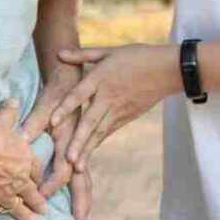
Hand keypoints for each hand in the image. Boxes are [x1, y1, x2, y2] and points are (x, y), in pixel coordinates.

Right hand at [0, 99, 47, 219]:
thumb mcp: (3, 120)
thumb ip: (10, 112)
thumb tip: (14, 99)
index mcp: (25, 161)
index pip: (37, 171)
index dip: (39, 177)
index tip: (42, 182)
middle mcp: (17, 180)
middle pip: (31, 193)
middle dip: (38, 202)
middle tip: (44, 211)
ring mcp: (0, 193)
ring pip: (15, 208)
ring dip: (23, 216)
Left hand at [21, 71, 91, 219]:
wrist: (72, 76)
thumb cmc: (57, 90)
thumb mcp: (45, 105)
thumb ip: (32, 123)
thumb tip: (20, 139)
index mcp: (71, 138)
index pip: (63, 169)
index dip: (51, 185)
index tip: (40, 197)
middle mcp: (79, 145)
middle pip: (82, 179)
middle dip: (81, 201)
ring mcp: (82, 145)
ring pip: (86, 177)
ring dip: (83, 196)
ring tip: (82, 217)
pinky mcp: (81, 145)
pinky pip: (83, 170)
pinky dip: (81, 185)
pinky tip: (78, 196)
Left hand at [51, 44, 178, 172]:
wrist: (167, 70)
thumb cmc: (136, 56)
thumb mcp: (109, 51)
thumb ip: (83, 55)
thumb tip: (58, 53)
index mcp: (101, 78)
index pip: (79, 95)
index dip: (65, 108)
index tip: (52, 122)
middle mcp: (108, 97)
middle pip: (90, 121)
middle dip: (78, 141)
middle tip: (67, 159)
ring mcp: (118, 109)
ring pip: (100, 132)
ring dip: (87, 149)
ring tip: (76, 167)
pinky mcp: (126, 117)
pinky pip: (108, 132)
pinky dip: (97, 144)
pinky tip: (87, 156)